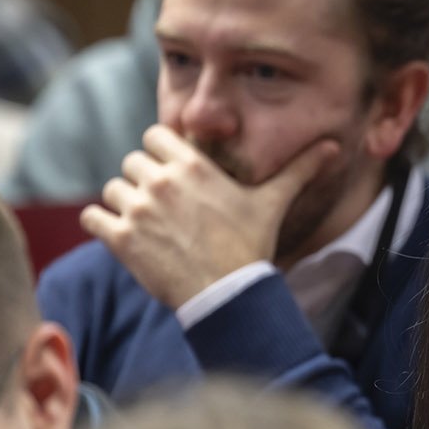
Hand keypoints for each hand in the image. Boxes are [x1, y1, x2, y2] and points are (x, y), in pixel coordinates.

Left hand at [80, 126, 340, 309]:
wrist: (228, 293)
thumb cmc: (250, 246)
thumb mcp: (273, 202)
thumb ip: (299, 169)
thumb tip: (335, 146)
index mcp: (193, 165)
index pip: (155, 135)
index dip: (160, 153)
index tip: (171, 174)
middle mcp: (161, 181)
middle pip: (132, 161)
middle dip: (142, 180)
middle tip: (160, 205)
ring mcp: (138, 210)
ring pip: (112, 189)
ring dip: (122, 204)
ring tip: (144, 225)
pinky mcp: (120, 238)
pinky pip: (92, 217)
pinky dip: (101, 226)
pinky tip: (120, 236)